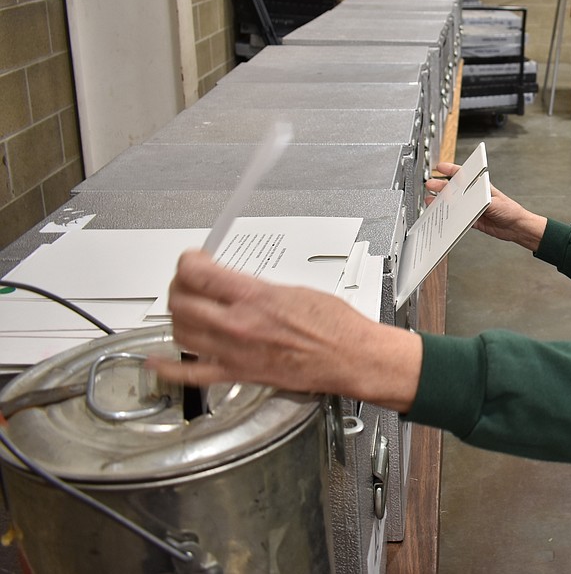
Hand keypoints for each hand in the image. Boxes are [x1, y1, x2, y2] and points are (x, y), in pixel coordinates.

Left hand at [147, 250, 421, 411]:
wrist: (349, 356)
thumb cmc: (335, 326)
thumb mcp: (294, 289)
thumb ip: (257, 288)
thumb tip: (236, 285)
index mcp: (254, 297)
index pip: (197, 273)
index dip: (188, 261)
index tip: (193, 259)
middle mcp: (238, 325)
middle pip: (181, 301)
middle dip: (180, 285)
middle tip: (189, 280)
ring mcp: (234, 352)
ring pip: (180, 331)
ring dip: (177, 316)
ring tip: (185, 308)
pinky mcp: (238, 374)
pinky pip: (192, 374)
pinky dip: (168, 368)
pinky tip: (157, 360)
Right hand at [427, 163, 546, 250]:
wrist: (515, 227)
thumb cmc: (510, 210)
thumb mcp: (494, 202)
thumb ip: (479, 200)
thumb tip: (465, 200)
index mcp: (480, 186)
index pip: (463, 175)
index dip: (451, 170)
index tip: (440, 167)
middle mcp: (474, 196)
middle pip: (454, 189)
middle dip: (441, 186)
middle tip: (430, 184)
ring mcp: (471, 208)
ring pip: (453, 203)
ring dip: (441, 202)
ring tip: (430, 200)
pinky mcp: (471, 220)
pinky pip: (456, 217)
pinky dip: (448, 216)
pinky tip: (440, 216)